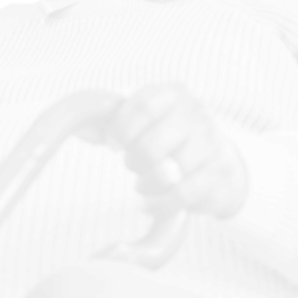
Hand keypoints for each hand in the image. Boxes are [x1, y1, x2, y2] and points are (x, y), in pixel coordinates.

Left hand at [79, 83, 249, 220]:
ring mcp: (212, 144)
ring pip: (171, 173)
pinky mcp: (222, 175)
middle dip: (135, 160)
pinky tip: (150, 204)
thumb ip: (113, 116)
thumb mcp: (144, 115)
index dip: (122, 129)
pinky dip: (162, 204)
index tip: (112, 145)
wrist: (217, 152)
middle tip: (132, 164)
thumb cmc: (167, 131)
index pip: (143, 106)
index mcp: (173, 93)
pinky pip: (186, 196)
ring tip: (143, 182)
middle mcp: (196, 115)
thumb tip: (76, 124)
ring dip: (149, 183)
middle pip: (153, 145)